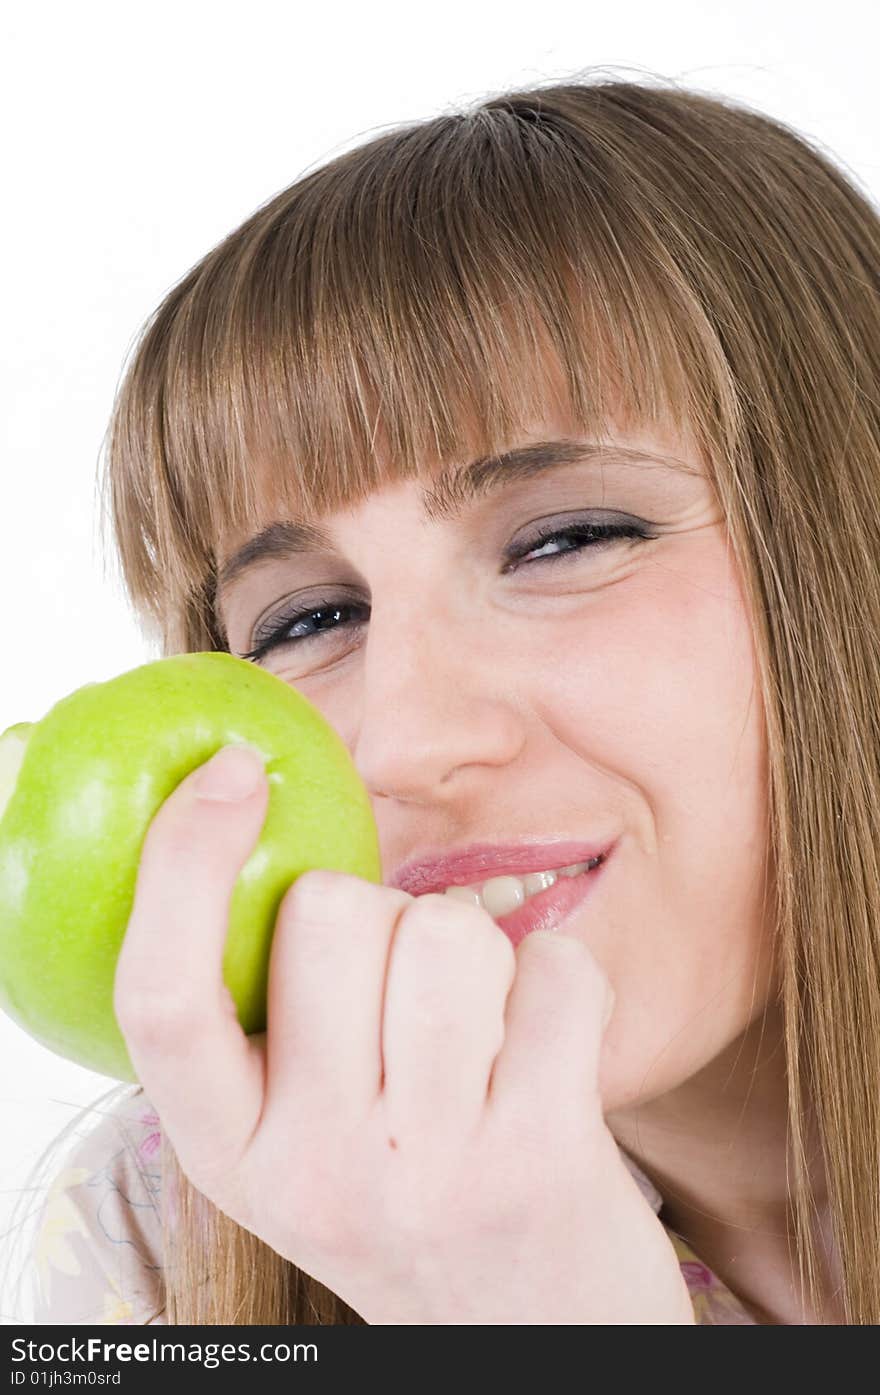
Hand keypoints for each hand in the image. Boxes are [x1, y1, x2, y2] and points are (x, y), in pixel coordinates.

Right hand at [114, 746, 694, 1323]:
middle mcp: (314, 1168)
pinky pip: (553, 967)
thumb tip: (259, 813)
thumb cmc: (410, 1194)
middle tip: (407, 994)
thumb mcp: (302, 1137)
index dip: (181, 863)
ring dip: (476, 946)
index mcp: (231, 1151)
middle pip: (330, 913)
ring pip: (447, 929)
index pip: (162, 997)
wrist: (532, 1339)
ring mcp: (429, 1167)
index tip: (232, 771)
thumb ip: (274, 1018)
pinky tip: (551, 1051)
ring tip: (481, 1030)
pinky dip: (561, 979)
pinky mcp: (541, 1156)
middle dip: (383, 912)